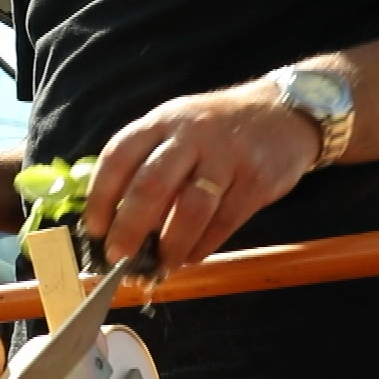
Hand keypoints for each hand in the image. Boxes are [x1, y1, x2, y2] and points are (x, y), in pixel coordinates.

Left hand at [84, 81, 322, 273]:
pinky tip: (191, 257)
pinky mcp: (257, 179)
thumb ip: (150, 163)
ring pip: (191, 209)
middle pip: (151, 185)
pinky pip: (224, 221)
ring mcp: (227, 156)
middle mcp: (192, 134)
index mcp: (163, 121)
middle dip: (129, 228)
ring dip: (170, 245)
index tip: (94, 229)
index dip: (100, 197)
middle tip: (118, 258)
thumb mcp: (179, 128)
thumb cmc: (218, 128)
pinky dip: (203, 246)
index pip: (118, 156)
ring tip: (160, 266)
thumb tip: (118, 221)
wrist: (284, 111)